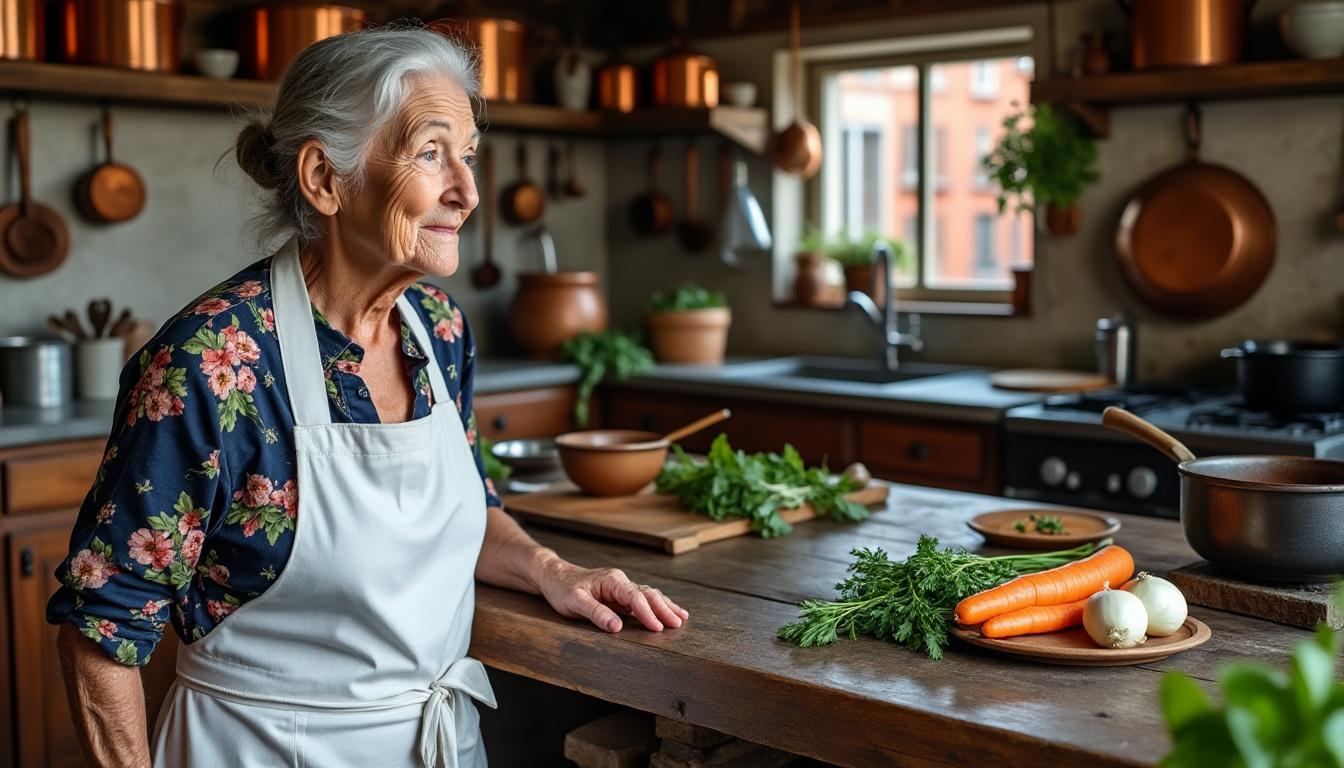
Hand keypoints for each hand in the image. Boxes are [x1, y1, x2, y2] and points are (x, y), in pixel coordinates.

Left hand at [536, 556, 688, 632]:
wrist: (554, 577)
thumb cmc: (562, 588)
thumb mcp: (574, 602)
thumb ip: (596, 613)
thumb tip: (617, 627)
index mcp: (612, 580)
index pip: (635, 597)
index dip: (647, 613)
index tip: (658, 628)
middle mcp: (621, 582)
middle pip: (648, 594)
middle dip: (664, 609)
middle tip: (678, 624)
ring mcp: (622, 588)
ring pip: (649, 596)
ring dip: (665, 606)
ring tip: (682, 618)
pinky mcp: (620, 596)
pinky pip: (643, 600)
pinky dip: (658, 606)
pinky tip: (669, 611)